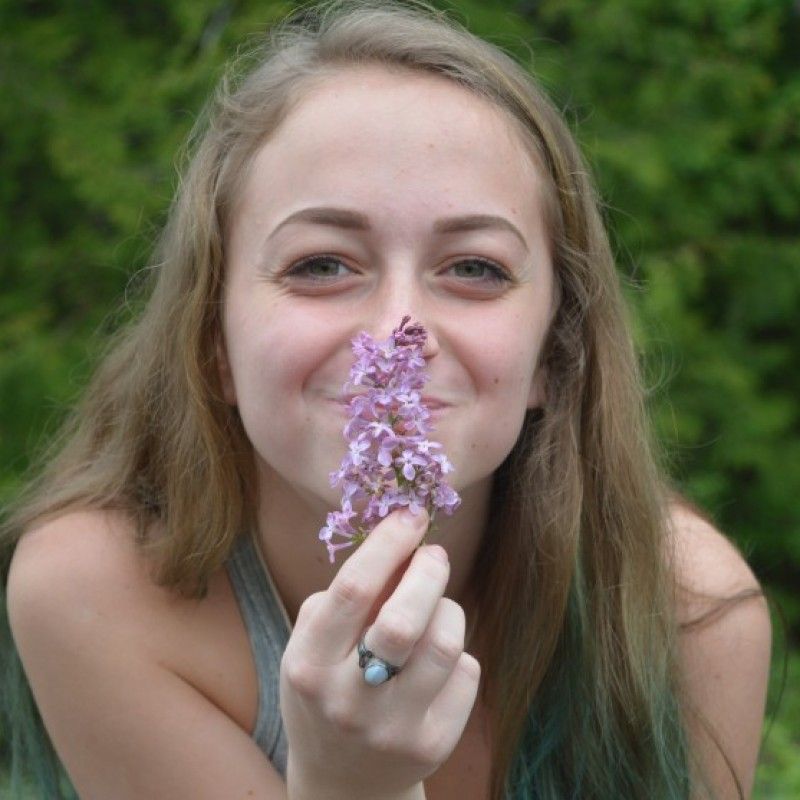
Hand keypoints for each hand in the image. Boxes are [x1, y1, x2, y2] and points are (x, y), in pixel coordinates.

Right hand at [280, 508, 480, 799]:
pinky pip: (466, 671)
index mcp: (307, 666)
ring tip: (436, 608)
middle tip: (434, 553)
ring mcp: (392, 730)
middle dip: (429, 571)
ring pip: (445, 644)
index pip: (352, 590)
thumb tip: (405, 541)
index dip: (388, 543)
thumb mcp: (314, 644)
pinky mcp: (432, 745)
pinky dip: (457, 652)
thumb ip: (350, 596)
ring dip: (447, 609)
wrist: (344, 779)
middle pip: (404, 620)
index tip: (410, 515)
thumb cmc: (328, 689)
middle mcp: (347, 702)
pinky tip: (437, 660)